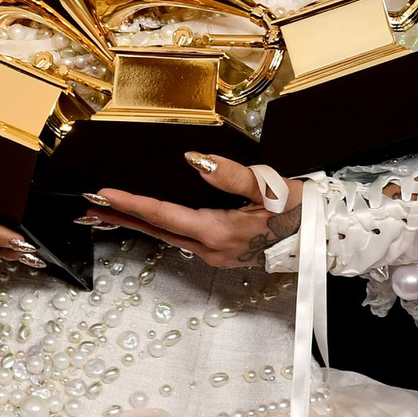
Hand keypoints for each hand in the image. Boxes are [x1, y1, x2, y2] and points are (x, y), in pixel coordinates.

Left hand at [83, 153, 303, 268]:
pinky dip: (160, 226)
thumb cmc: (302, 210)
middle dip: (123, 217)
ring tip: (110, 209)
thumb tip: (194, 160)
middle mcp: (211, 250)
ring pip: (168, 236)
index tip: (102, 194)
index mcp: (218, 232)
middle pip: (158, 230)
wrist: (328, 239)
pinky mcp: (224, 254)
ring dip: (140, 222)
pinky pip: (183, 239)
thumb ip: (231, 175)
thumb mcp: (269, 188)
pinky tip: (151, 219)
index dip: (131, 203)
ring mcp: (217, 256)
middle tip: (89, 205)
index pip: (164, 215)